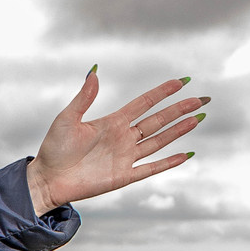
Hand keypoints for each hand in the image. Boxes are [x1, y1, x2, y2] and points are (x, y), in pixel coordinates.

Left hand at [24, 70, 206, 214]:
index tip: (182, 81)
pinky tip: (185, 154)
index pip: (144, 103)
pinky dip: (168, 162)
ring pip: (159, 141)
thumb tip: (95, 72)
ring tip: (198, 118)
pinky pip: (151, 168)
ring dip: (179, 130)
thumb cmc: (53, 149)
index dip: (163, 92)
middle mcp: (123, 138)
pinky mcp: (123, 176)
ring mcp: (125, 157)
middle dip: (180, 109)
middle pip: (158, 120)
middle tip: (203, 99)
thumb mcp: (67, 119)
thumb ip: (84, 97)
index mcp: (112, 122)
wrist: (46, 179)